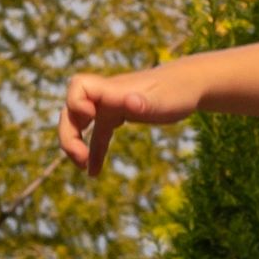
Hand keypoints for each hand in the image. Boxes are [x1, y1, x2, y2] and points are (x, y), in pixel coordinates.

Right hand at [60, 63, 197, 170]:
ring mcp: (109, 107)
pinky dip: (93, 153)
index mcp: (113, 88)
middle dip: (69, 135)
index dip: (75, 103)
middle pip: (71, 111)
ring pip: (79, 124)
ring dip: (75, 145)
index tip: (90, 118)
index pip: (79, 86)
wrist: (189, 85)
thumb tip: (130, 103)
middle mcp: (106, 96)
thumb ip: (144, 102)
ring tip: (84, 168)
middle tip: (80, 158)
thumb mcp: (163, 100)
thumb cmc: (177, 91)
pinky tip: (93, 173)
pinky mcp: (117, 117)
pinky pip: (97, 136)